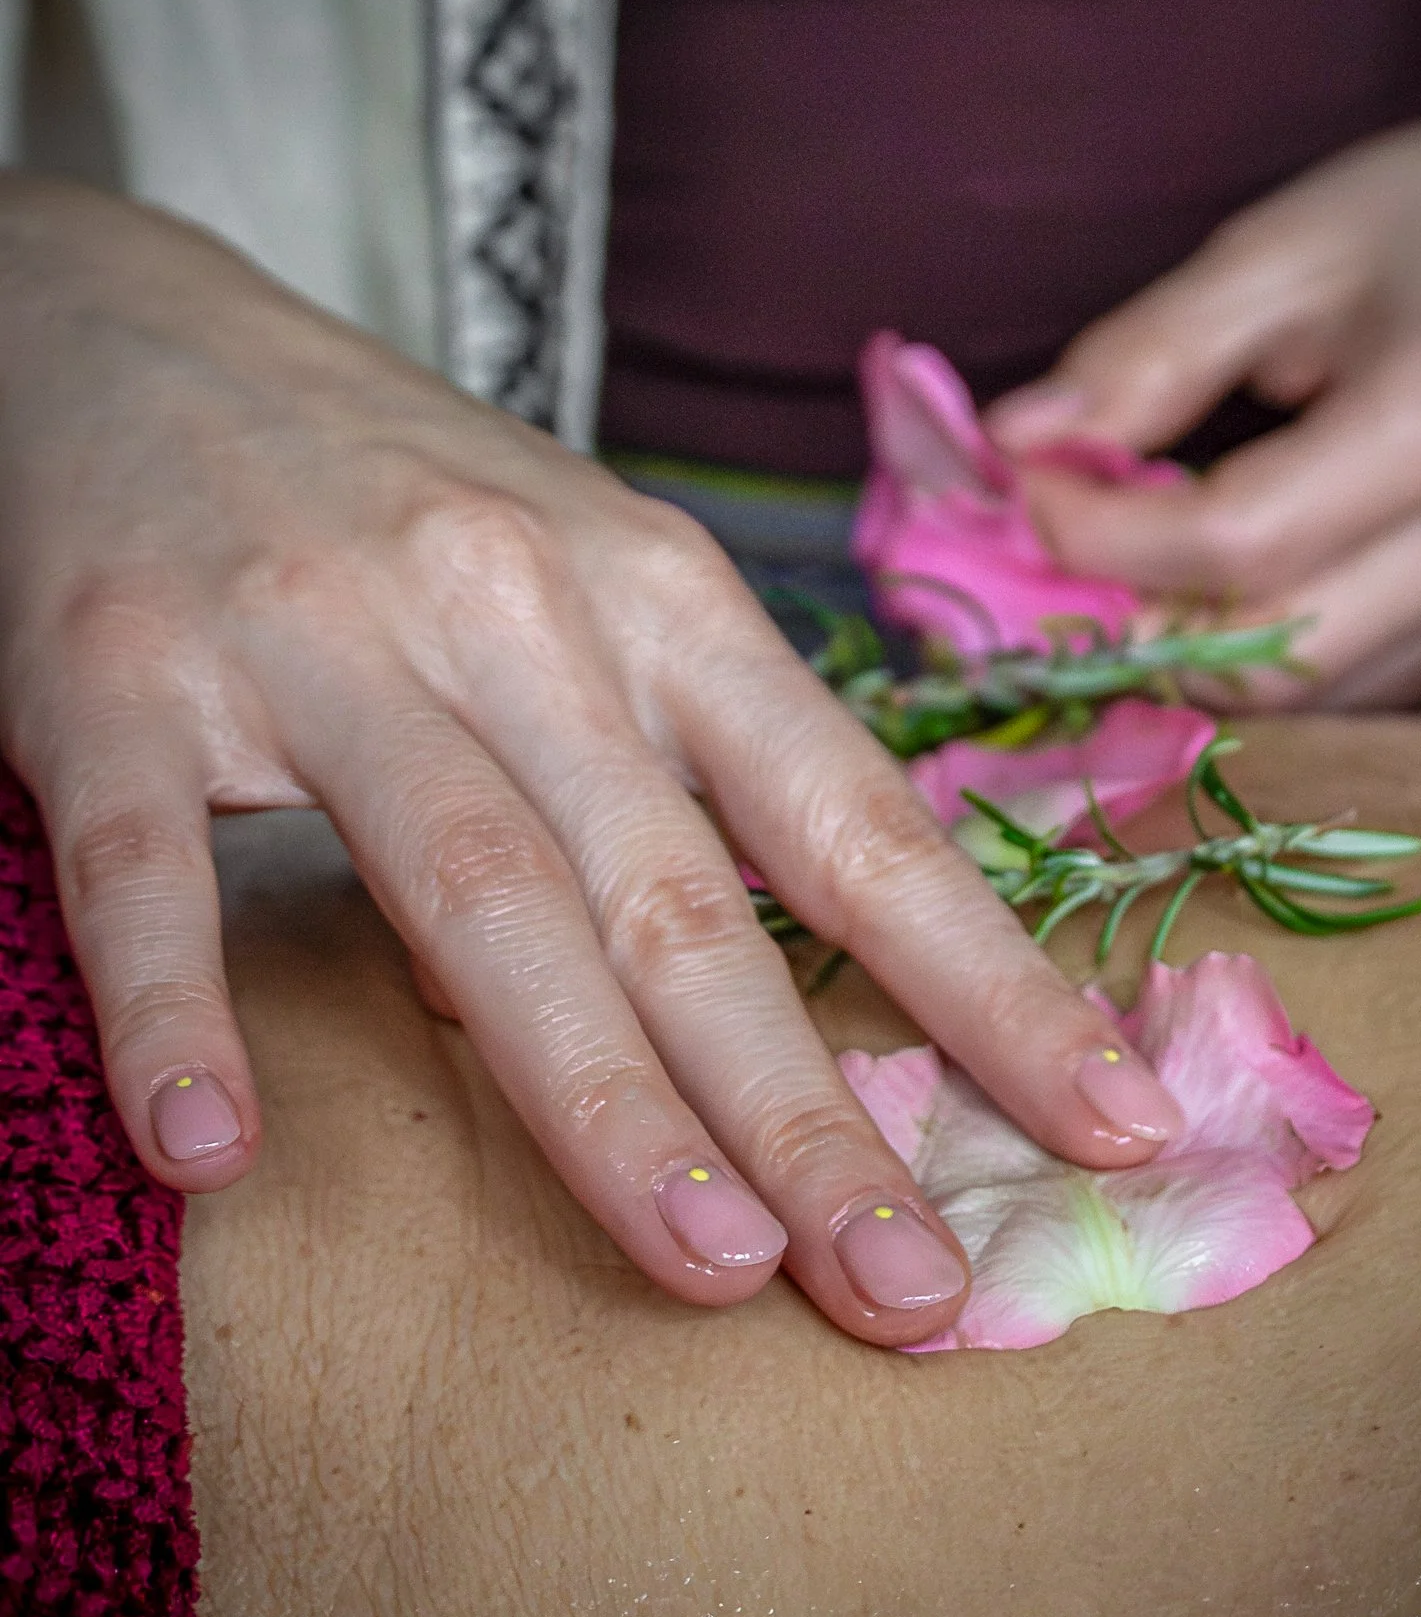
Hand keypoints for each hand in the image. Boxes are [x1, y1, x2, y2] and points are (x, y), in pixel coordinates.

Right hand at [0, 177, 1183, 1346]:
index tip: (1110, 1123)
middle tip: (913, 1291)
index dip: (989, 984)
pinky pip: (147, 868)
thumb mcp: (581, 585)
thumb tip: (702, 1026)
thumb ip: (656, 783)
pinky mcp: (114, 670)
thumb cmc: (400, 491)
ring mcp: (316, 634)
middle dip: (810, 1110)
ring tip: (707, 1268)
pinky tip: (213, 1151)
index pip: (852, 819)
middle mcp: (514, 608)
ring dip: (598, 1098)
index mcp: (658, 594)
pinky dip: (181, 1009)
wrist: (133, 325)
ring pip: (479, 891)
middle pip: (681, 896)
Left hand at [985, 69, 1420, 707]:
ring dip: (1168, 653)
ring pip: (1285, 701)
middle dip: (1121, 621)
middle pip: (1257, 656)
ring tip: (1106, 567)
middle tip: (1041, 551)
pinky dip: (1232, 663)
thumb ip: (1147, 352)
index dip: (1097, 534)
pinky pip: (1325, 698)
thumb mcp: (1281, 248)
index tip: (1022, 482)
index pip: (1232, 541)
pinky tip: (1187, 589)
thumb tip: (1013, 446)